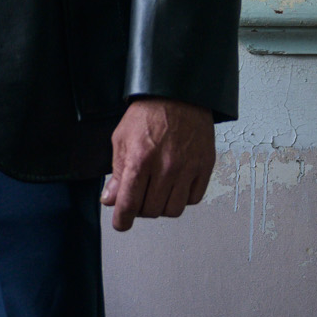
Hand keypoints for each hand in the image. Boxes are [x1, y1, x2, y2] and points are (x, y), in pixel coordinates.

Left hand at [101, 99, 214, 232]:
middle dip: (140, 209)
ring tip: (157, 192)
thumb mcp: (121, 139)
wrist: (178, 93)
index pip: (129, 205)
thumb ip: (116, 172)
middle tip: (139, 197)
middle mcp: (166, 167)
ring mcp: (188, 168)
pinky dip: (182, 198)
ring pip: (173, 210)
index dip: (121, 220)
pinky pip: (193, 199)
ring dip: (162, 206)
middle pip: (151, 211)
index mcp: (140, 160)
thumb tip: (111, 199)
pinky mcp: (204, 166)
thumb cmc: (148, 113)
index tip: (121, 223)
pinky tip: (175, 185)